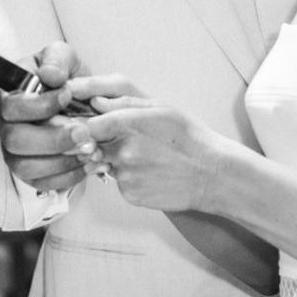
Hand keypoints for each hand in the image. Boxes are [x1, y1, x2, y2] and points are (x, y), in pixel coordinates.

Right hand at [0, 41, 86, 194]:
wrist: (75, 101)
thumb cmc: (62, 77)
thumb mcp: (61, 56)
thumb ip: (57, 60)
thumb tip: (51, 76)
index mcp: (8, 96)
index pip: (12, 106)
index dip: (40, 105)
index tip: (68, 95)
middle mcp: (6, 126)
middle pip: (15, 141)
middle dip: (53, 139)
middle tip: (84, 132)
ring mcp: (15, 152)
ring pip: (27, 167)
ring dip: (62, 161)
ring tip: (91, 149)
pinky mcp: (30, 172)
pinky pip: (42, 183)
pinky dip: (68, 176)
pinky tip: (89, 162)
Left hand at [67, 98, 225, 212]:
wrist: (211, 174)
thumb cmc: (188, 137)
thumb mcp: (161, 108)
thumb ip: (124, 103)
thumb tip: (96, 103)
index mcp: (128, 124)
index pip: (86, 125)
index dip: (85, 125)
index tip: (91, 125)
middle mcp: (122, 151)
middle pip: (92, 145)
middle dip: (100, 143)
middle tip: (129, 141)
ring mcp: (125, 175)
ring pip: (106, 164)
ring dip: (116, 160)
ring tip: (146, 157)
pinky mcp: (129, 194)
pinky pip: (118, 182)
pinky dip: (129, 177)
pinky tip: (151, 172)